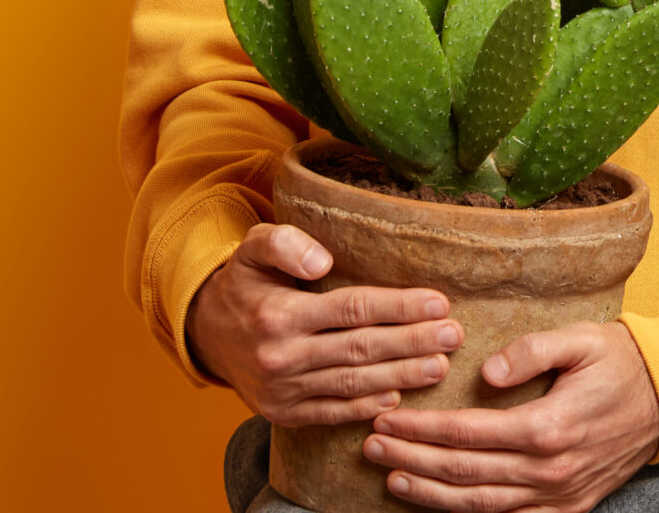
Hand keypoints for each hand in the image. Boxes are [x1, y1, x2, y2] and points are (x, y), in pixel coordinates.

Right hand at [188, 223, 459, 427]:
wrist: (205, 332)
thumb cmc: (245, 283)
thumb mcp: (253, 248)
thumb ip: (284, 243)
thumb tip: (322, 260)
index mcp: (279, 315)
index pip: (353, 310)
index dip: (399, 308)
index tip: (439, 302)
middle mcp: (281, 356)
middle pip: (360, 349)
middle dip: (412, 343)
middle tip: (453, 335)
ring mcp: (281, 391)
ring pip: (352, 384)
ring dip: (400, 376)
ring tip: (440, 366)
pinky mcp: (283, 413)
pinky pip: (331, 412)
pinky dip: (365, 408)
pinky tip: (398, 398)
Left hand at [363, 320, 658, 511]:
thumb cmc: (621, 361)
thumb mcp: (582, 339)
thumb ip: (532, 349)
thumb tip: (486, 372)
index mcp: (549, 425)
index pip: (467, 432)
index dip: (422, 428)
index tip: (389, 417)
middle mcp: (550, 469)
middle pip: (463, 472)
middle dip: (412, 458)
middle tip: (373, 445)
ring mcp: (559, 495)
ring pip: (479, 505)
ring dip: (430, 493)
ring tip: (393, 478)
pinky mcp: (568, 508)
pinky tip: (442, 503)